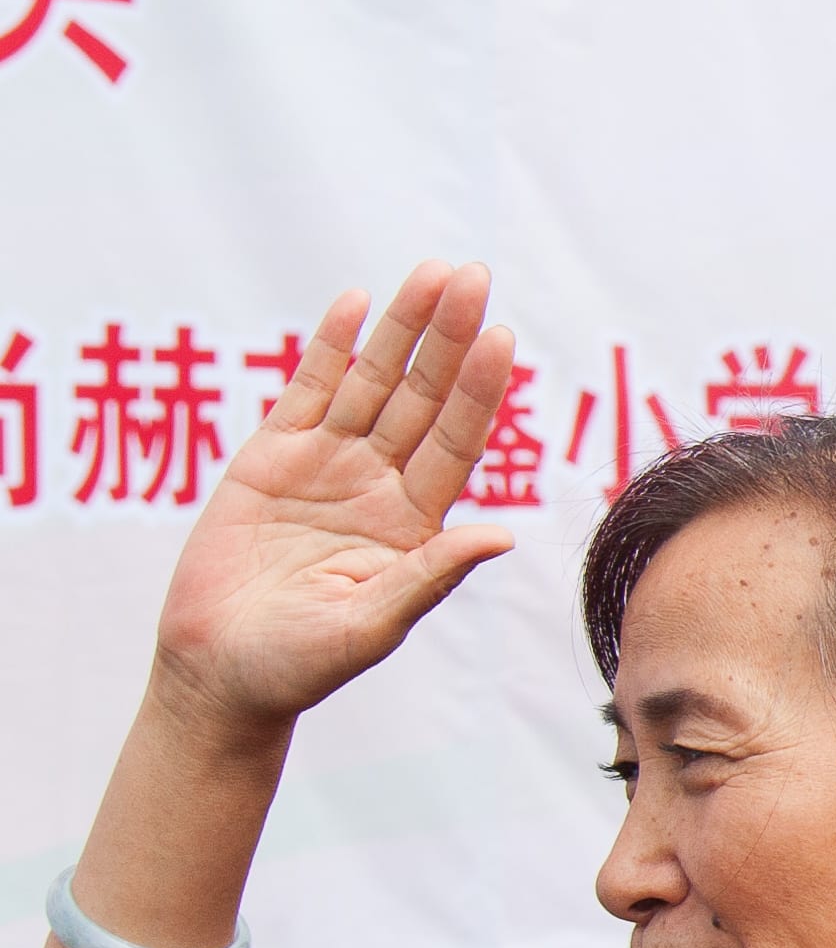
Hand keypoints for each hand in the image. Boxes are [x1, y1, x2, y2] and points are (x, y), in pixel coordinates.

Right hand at [151, 268, 517, 732]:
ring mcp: (326, 466)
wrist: (222, 672)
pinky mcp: (270, 458)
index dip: (480, 389)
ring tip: (432, 275)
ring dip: (401, 329)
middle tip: (473, 276)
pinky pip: (306, 391)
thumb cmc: (300, 664)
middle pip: (422, 397)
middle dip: (448, 337)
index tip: (503, 337)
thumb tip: (501, 536)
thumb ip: (430, 575)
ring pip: (371, 382)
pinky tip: (355, 304)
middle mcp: (378, 484)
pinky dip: (328, 348)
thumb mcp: (374, 622)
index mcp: (414, 523)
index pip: (457, 441)